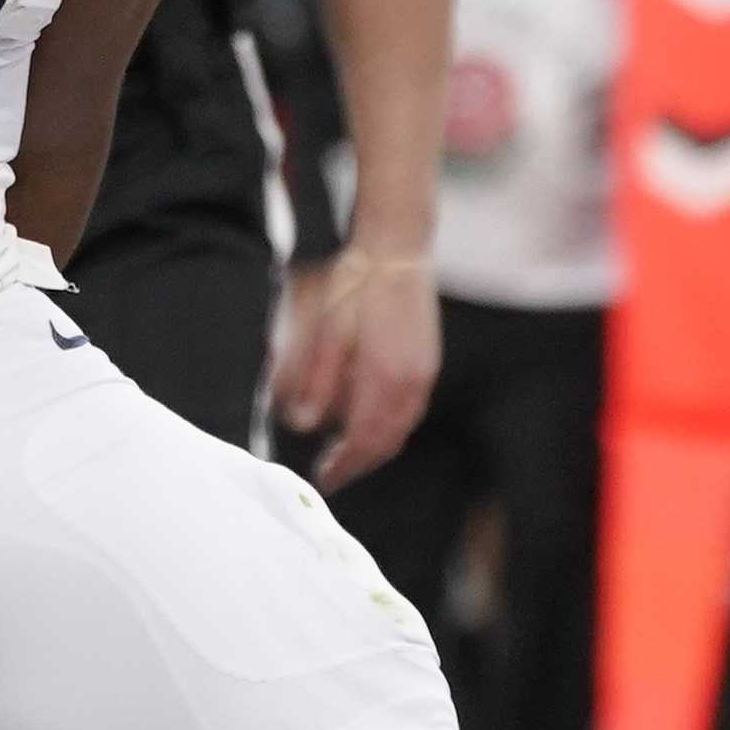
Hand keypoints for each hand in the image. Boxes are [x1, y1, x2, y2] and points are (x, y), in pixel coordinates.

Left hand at [273, 248, 441, 488]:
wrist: (396, 252)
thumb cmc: (355, 285)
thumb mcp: (324, 330)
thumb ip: (315, 379)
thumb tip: (303, 422)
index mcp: (384, 377)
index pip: (364, 441)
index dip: (343, 465)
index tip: (324, 477)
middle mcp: (411, 383)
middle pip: (386, 443)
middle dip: (358, 463)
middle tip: (333, 473)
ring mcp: (424, 374)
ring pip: (401, 430)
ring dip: (374, 447)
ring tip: (347, 453)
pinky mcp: (427, 364)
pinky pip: (409, 412)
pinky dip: (389, 427)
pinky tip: (370, 422)